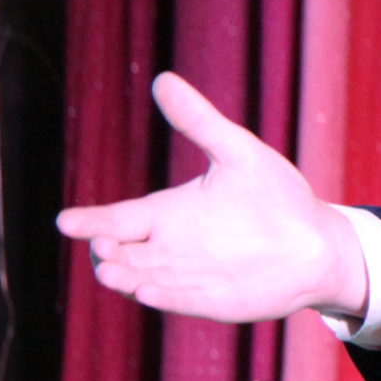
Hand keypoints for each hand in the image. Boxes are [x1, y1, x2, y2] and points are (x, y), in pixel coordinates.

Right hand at [56, 72, 368, 324]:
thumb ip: (199, 121)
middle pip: (120, 253)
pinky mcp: (207, 300)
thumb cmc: (275, 194)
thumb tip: (163, 79)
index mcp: (167, 213)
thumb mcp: (237, 151)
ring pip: (139, 278)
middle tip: (99, 241)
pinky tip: (146, 290)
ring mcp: (185, 277)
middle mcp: (168, 248)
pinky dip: (159, 296)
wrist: (315, 241)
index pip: (116, 218)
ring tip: (109, 270)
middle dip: (104, 250)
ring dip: (124, 276)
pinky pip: (175, 300)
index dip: (89, 220)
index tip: (64, 220)